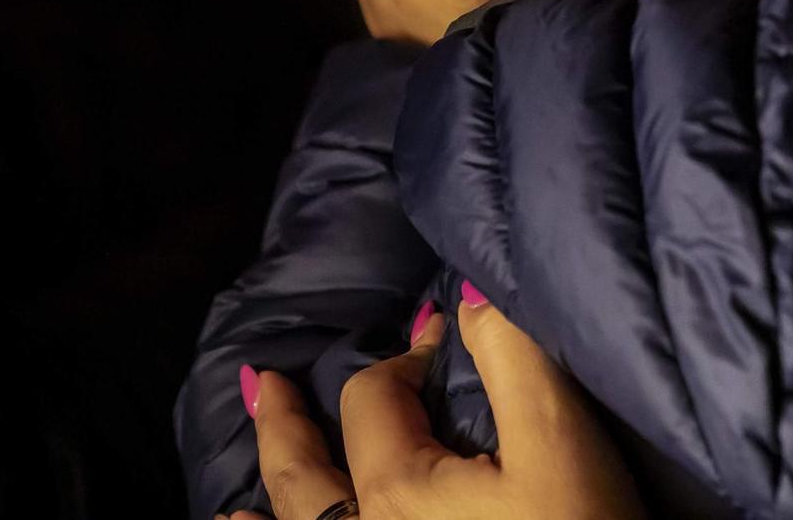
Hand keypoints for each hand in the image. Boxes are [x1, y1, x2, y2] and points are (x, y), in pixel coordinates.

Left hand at [220, 293, 644, 519]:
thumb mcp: (558, 437)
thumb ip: (512, 356)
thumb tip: (466, 295)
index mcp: (398, 489)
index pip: (375, 397)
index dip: (406, 354)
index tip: (438, 333)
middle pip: (303, 472)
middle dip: (284, 422)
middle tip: (262, 381)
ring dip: (269, 506)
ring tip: (233, 504)